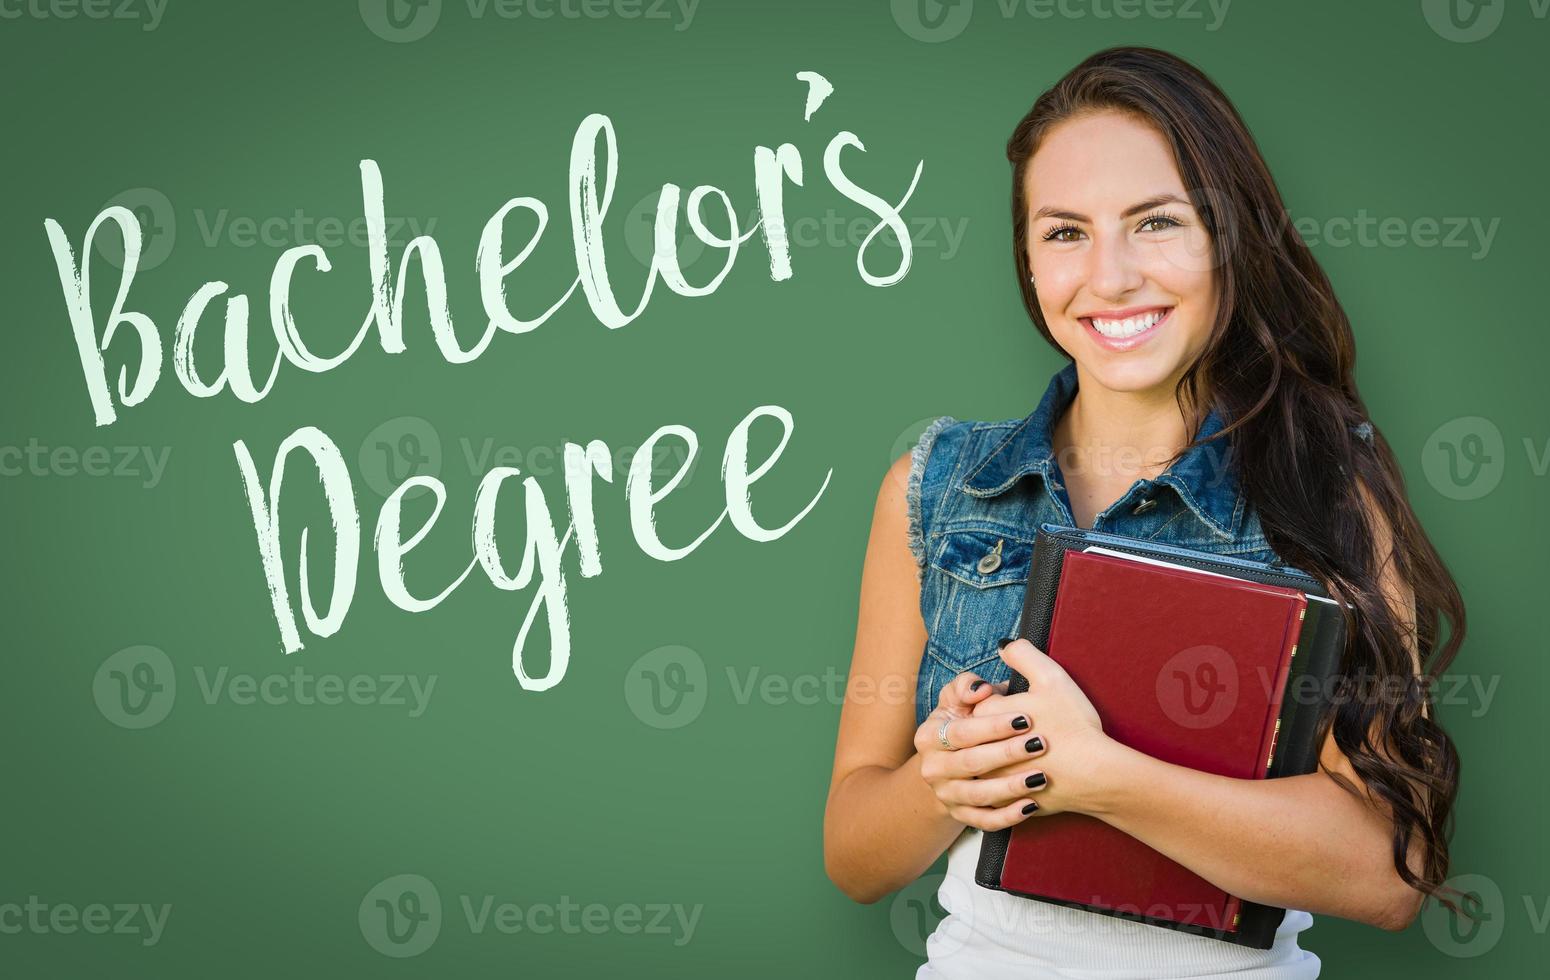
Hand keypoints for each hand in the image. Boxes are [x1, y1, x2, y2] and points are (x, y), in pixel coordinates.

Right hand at [914, 669, 1052, 830]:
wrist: (951, 762)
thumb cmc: (964, 722)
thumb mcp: (957, 700)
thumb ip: (966, 685)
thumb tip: (981, 689)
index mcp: (929, 737)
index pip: (962, 732)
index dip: (993, 726)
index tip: (1025, 718)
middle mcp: (932, 768)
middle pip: (970, 763)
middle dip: (1006, 754)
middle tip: (1039, 745)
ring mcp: (946, 795)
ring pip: (979, 795)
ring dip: (1011, 787)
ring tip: (1041, 776)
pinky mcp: (961, 816)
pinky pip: (985, 821)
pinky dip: (1008, 817)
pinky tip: (1032, 806)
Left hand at [969, 638, 1113, 815]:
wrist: (1095, 773)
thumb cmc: (1073, 725)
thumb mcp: (1050, 677)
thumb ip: (1023, 655)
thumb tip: (1003, 646)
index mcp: (986, 717)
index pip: (978, 702)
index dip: (999, 698)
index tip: (1021, 702)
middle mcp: (980, 751)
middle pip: (977, 734)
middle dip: (996, 728)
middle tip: (1024, 726)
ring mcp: (992, 780)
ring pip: (982, 767)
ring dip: (998, 758)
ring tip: (1024, 753)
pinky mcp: (1007, 803)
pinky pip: (995, 797)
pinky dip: (1006, 789)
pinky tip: (1022, 780)